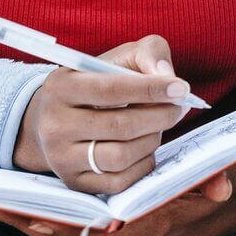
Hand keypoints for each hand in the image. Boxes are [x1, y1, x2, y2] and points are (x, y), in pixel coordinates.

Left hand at [0, 161, 235, 235]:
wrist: (225, 206)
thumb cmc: (219, 180)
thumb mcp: (227, 173)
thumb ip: (219, 178)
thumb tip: (219, 188)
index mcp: (156, 224)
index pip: (103, 230)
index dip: (63, 222)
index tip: (27, 213)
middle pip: (75, 235)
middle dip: (35, 220)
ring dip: (28, 222)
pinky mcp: (114, 235)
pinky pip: (71, 232)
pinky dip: (42, 220)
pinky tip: (11, 208)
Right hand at [14, 35, 191, 193]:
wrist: (55, 119)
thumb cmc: (95, 84)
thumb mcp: (116, 58)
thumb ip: (146, 53)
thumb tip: (166, 76)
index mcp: (61, 87)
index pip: (111, 89)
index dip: (150, 89)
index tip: (180, 88)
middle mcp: (55, 124)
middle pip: (120, 126)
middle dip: (160, 116)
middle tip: (179, 108)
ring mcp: (61, 158)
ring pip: (120, 157)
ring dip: (151, 140)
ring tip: (158, 127)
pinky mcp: (74, 182)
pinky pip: (119, 181)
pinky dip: (142, 164)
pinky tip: (144, 148)